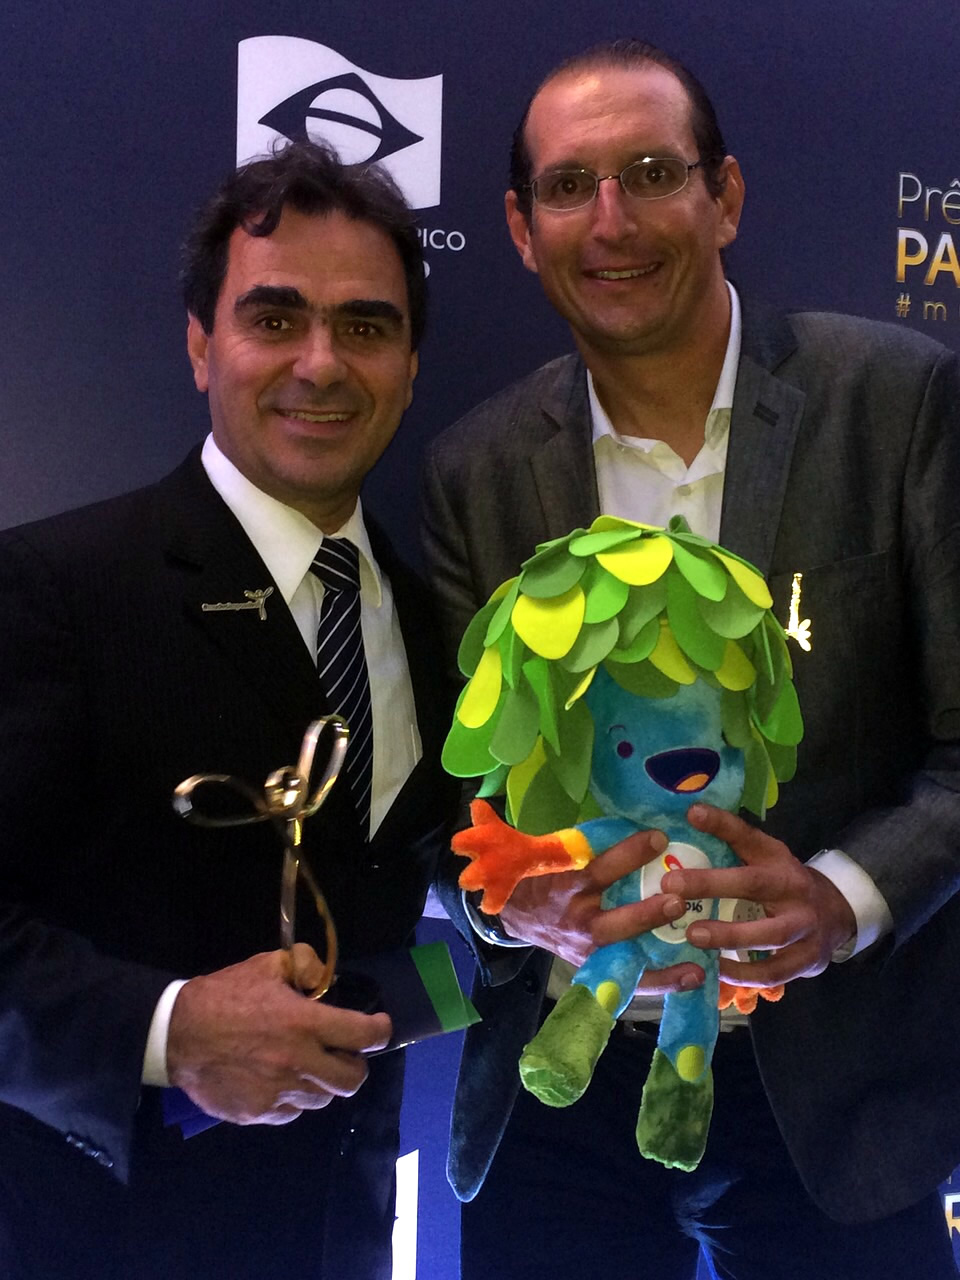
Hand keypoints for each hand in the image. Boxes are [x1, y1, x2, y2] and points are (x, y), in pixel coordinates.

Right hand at [166, 945, 390, 1124]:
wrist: (176, 1035)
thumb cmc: (224, 996)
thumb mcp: (266, 965)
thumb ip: (303, 964)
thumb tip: (324, 978)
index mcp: (305, 1025)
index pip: (363, 1035)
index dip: (379, 1031)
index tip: (379, 1027)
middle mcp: (299, 1063)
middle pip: (352, 1080)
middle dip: (355, 1065)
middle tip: (344, 1052)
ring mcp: (279, 1093)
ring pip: (322, 1099)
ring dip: (323, 1083)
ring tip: (308, 1065)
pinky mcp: (260, 1113)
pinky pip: (292, 1112)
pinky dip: (294, 1098)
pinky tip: (279, 1080)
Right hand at [500, 828, 705, 993]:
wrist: (517, 911)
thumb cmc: (545, 873)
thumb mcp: (557, 853)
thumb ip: (593, 844)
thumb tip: (643, 825)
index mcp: (567, 886)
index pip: (599, 870)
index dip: (629, 854)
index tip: (659, 837)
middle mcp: (577, 922)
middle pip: (613, 924)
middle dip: (646, 916)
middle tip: (677, 902)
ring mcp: (586, 952)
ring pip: (625, 960)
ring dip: (663, 964)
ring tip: (698, 963)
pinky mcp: (595, 968)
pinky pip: (631, 982)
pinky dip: (662, 982)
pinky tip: (695, 977)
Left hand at [659, 804, 856, 987]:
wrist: (836, 914)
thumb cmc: (783, 883)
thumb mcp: (764, 858)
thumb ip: (732, 841)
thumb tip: (690, 814)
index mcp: (778, 860)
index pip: (749, 837)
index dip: (721, 824)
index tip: (692, 813)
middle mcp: (793, 889)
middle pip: (754, 884)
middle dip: (711, 884)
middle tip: (671, 885)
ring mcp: (805, 926)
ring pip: (769, 934)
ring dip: (729, 936)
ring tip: (693, 935)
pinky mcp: (807, 960)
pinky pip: (774, 971)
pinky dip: (745, 974)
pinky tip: (717, 970)